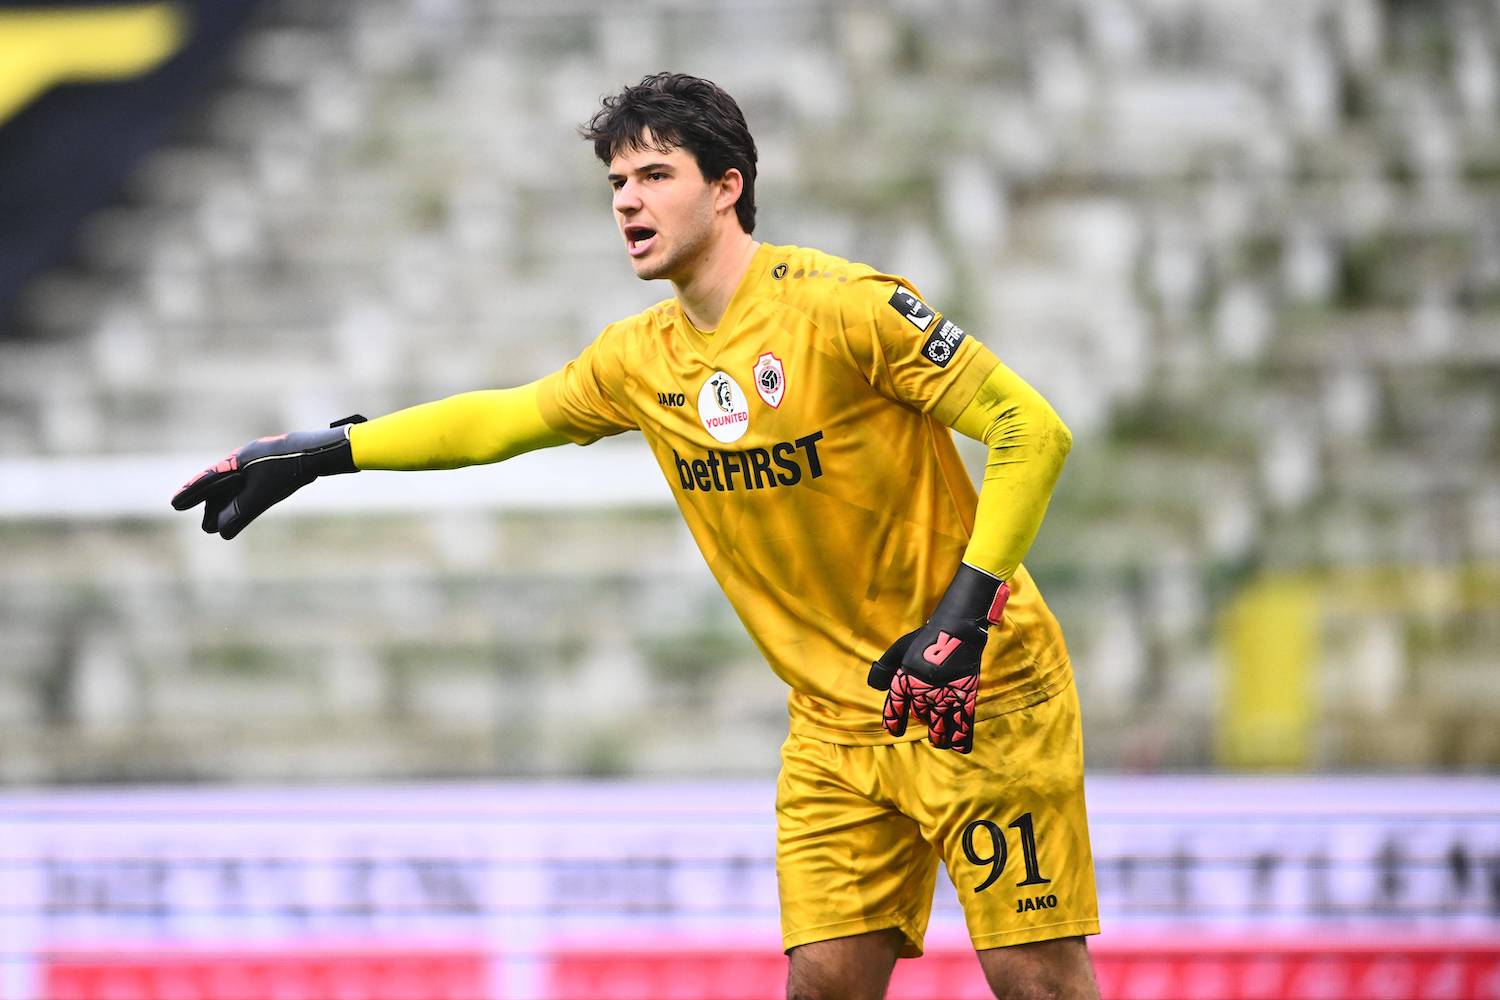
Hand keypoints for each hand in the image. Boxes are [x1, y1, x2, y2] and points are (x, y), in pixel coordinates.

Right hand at [172, 416, 363, 538]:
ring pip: (236, 486)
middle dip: (210, 506)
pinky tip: (243, 507)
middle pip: (221, 486)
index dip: (191, 493)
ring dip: (227, 505)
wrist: (321, 452)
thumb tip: (222, 531)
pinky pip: (250, 484)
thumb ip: (241, 512)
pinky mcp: (275, 466)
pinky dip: (242, 499)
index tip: (175, 504)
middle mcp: (245, 460)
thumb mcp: (263, 495)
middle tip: (203, 526)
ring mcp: (261, 462)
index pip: (208, 481)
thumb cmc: (290, 470)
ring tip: (219, 523)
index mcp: (238, 461)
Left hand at [867, 563, 1009, 753]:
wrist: (956, 630)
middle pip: (920, 717)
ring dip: (938, 736)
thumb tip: (875, 685)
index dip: (893, 721)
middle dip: (922, 719)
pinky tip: (957, 745)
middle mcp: (922, 694)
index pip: (894, 709)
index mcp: (905, 682)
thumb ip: (885, 668)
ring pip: (939, 728)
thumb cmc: (926, 638)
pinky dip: (960, 739)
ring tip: (939, 739)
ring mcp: (944, 698)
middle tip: (928, 716)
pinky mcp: (965, 699)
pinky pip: (962, 726)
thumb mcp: (900, 649)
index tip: (894, 729)